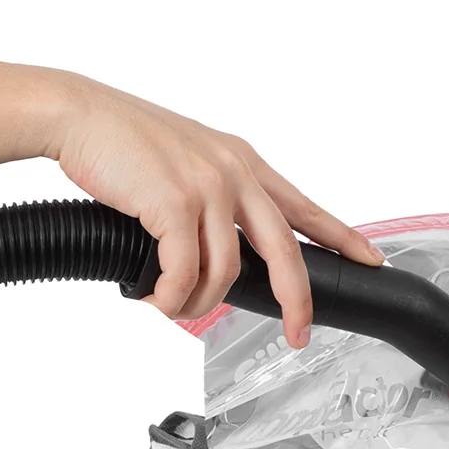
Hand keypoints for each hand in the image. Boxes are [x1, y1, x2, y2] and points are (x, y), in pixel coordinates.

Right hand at [44, 75, 381, 337]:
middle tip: (300, 334)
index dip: (342, 237)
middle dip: (298, 300)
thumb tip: (219, 246)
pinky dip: (171, 297)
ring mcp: (207, 187)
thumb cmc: (121, 139)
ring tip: (175, 308)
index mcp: (242, 162)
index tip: (371, 259)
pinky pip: (185, 273)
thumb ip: (214, 196)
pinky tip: (156, 299)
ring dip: (200, 304)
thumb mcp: (186, 158)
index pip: (304, 207)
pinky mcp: (174, 203)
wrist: (77, 114)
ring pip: (227, 273)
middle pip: (285, 252)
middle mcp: (234, 172)